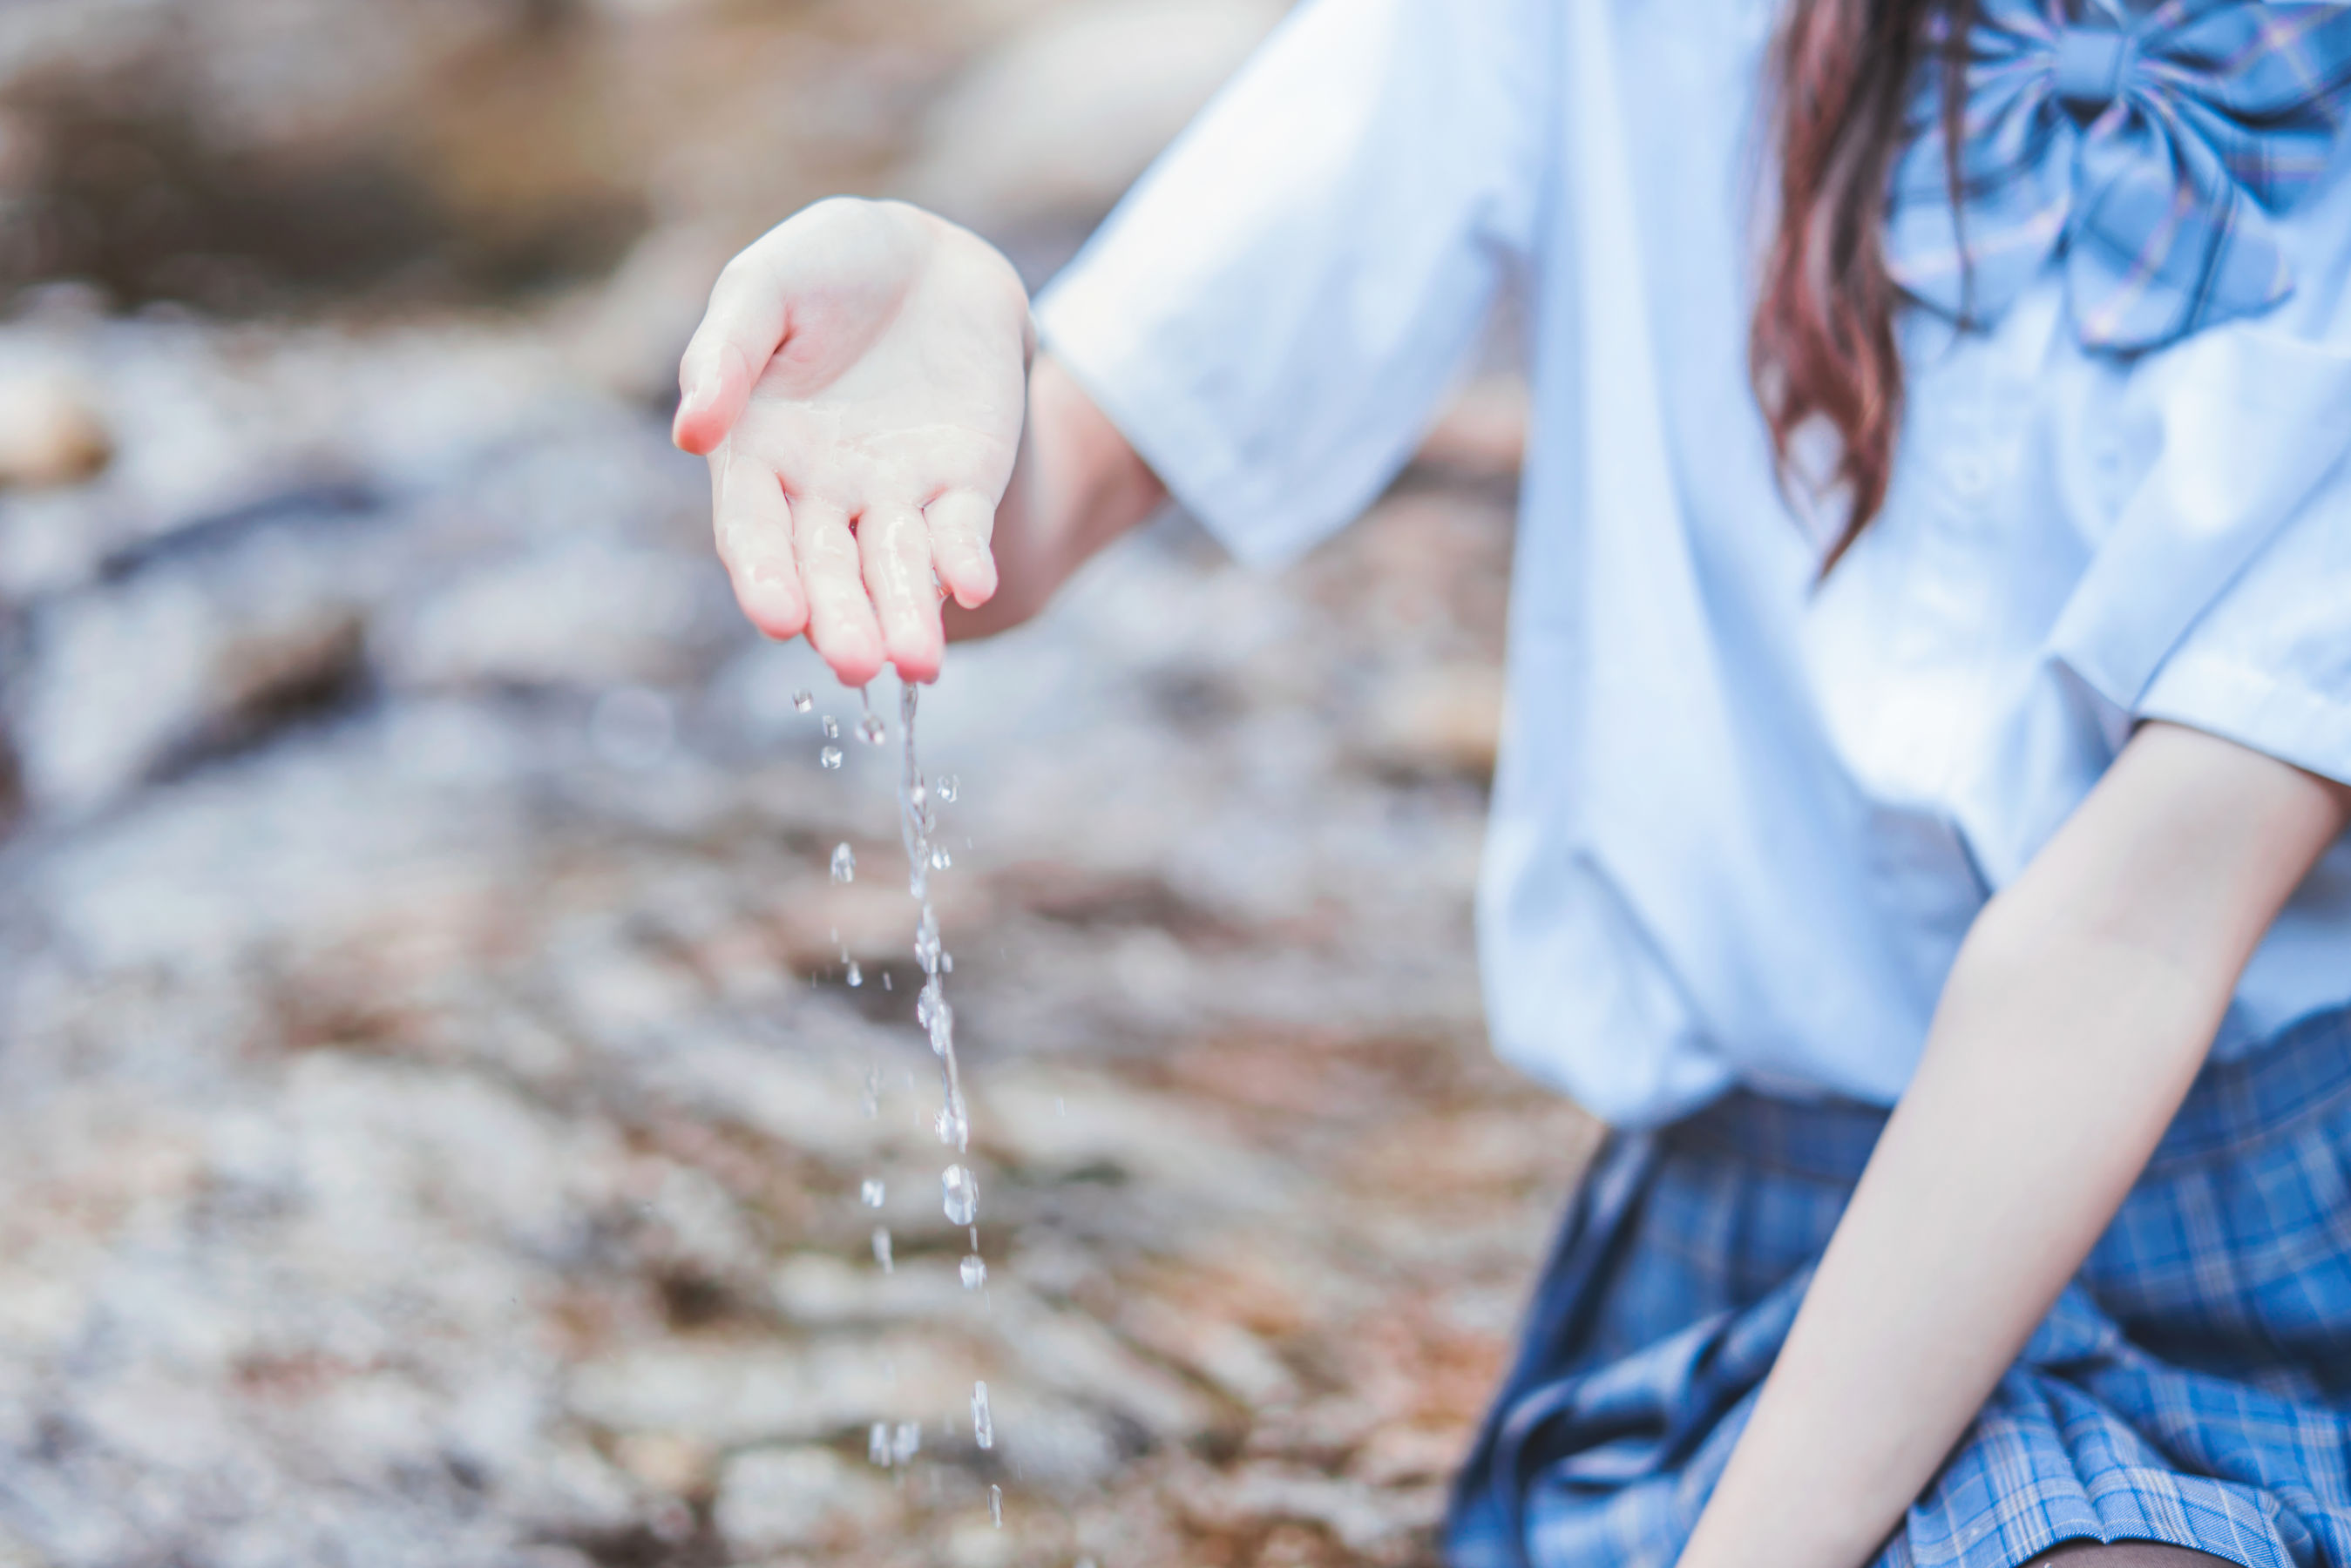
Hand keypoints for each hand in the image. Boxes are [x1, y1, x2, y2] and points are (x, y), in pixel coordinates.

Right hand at [674, 198, 1031, 684]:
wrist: (929, 254)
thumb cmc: (824, 268)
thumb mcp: (763, 287)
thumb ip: (725, 354)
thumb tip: (691, 434)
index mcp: (756, 455)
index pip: (753, 532)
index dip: (763, 576)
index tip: (777, 617)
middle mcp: (823, 494)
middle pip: (826, 571)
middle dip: (841, 620)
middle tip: (855, 666)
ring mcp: (895, 495)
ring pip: (896, 569)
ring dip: (905, 616)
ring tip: (918, 664)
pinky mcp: (964, 483)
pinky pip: (962, 533)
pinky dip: (965, 561)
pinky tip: (974, 587)